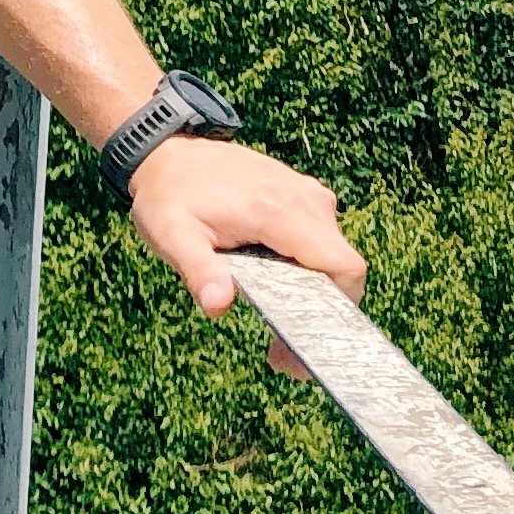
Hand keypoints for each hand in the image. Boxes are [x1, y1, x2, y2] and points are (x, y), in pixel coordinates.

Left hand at [127, 135, 364, 375]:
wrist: (170, 153)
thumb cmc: (170, 195)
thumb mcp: (171, 235)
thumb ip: (198, 270)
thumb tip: (218, 305)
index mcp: (281, 210)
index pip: (343, 266)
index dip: (340, 310)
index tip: (306, 346)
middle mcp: (306, 200)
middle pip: (340, 271)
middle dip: (321, 318)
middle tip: (282, 359)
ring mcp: (309, 197)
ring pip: (332, 261)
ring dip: (312, 299)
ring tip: (276, 337)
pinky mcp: (304, 199)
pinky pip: (320, 245)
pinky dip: (306, 276)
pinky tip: (276, 297)